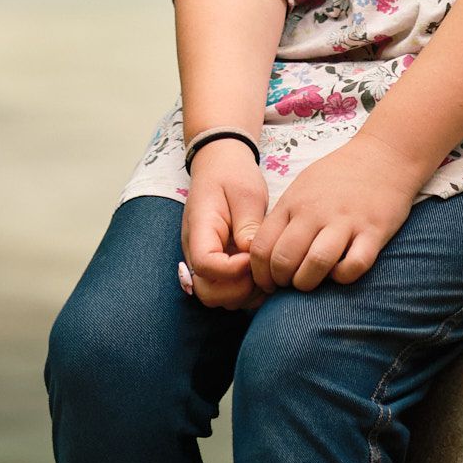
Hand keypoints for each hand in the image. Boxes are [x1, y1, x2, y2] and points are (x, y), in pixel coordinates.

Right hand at [182, 140, 277, 312]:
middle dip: (238, 290)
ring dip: (244, 294)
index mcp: (200, 229)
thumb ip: (248, 226)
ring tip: (266, 273)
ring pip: (217, 297)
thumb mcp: (246, 194)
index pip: (205, 265)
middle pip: (207, 292)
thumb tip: (252, 256)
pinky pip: (226, 290)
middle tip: (262, 271)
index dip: (232, 271)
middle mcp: (196, 251)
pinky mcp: (217, 265)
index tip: (254, 257)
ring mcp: (205, 260)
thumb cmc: (233, 175)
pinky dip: (245, 292)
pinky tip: (263, 274)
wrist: (220, 165)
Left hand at [246, 131, 421, 295]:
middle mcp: (315, 212)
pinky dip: (345, 276)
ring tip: (312, 281)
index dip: (261, 273)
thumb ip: (285, 218)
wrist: (383, 154)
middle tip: (290, 284)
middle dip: (282, 282)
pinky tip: (342, 270)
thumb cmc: (338, 176)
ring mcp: (345, 221)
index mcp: (293, 202)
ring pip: (315, 265)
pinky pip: (354, 265)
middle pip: (284, 260)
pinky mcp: (374, 230)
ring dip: (309, 282)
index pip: (262, 246)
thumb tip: (266, 255)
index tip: (269, 282)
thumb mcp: (302, 187)